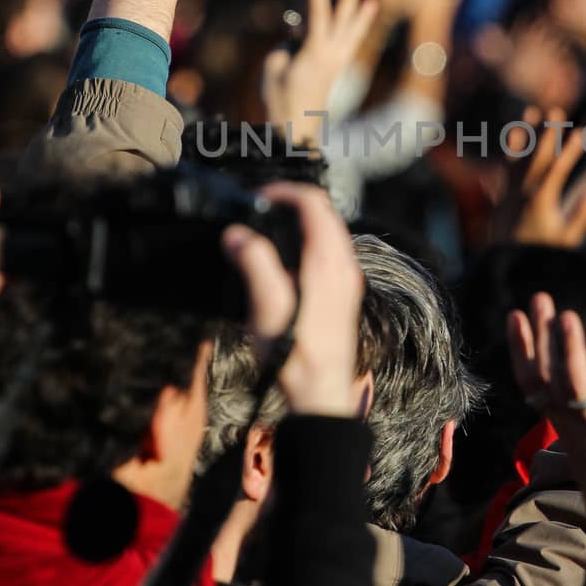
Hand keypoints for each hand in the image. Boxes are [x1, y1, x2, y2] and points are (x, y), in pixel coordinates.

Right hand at [221, 183, 364, 416]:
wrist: (320, 394)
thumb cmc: (295, 356)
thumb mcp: (268, 307)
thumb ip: (254, 263)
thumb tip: (238, 234)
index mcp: (328, 262)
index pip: (314, 204)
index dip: (285, 192)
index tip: (260, 197)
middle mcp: (344, 267)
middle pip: (325, 214)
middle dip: (293, 203)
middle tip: (262, 209)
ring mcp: (347, 281)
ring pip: (330, 233)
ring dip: (302, 223)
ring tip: (269, 230)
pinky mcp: (343, 295)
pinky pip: (331, 253)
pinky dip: (309, 243)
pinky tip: (285, 261)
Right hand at [261, 0, 377, 144]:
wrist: (296, 125)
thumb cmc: (280, 95)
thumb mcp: (274, 66)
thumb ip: (287, 44)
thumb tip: (300, 33)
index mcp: (315, 54)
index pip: (318, 17)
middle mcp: (331, 55)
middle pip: (343, 20)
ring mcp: (336, 62)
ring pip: (352, 32)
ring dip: (361, 14)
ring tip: (373, 0)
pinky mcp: (336, 68)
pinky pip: (349, 42)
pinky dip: (355, 28)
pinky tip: (362, 19)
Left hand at [497, 107, 585, 247]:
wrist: (506, 266)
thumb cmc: (541, 254)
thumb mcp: (566, 240)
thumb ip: (581, 216)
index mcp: (540, 201)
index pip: (556, 170)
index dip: (568, 151)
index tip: (580, 133)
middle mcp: (522, 192)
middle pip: (536, 156)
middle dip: (546, 132)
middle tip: (556, 110)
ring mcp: (510, 192)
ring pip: (518, 156)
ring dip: (525, 134)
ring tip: (531, 112)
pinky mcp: (502, 195)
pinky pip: (505, 166)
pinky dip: (510, 150)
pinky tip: (513, 134)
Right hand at [508, 293, 585, 585]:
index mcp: (562, 425)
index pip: (534, 381)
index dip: (524, 348)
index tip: (516, 316)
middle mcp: (573, 426)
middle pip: (549, 377)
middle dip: (542, 337)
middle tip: (538, 299)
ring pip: (578, 388)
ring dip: (571, 351)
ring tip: (567, 316)